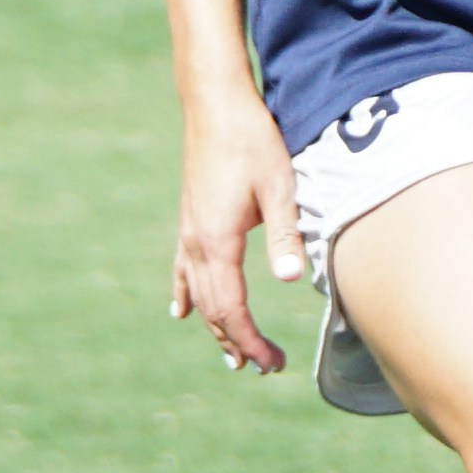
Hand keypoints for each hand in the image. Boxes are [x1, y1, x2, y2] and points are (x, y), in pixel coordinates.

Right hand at [169, 93, 301, 375]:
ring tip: (233, 355)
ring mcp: (188, 232)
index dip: (250, 340)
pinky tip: (180, 312)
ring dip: (215, 326)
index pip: (231, 309)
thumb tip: (292, 279)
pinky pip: (183, 269)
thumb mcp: (279, 186)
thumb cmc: (252, 142)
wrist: (216, 105)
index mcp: (217, 242)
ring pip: (197, 294)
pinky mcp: (190, 220)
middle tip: (265, 367)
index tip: (273, 362)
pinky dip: (184, 295)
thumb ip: (284, 234)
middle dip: (237, 342)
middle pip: (213, 309)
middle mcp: (196, 243)